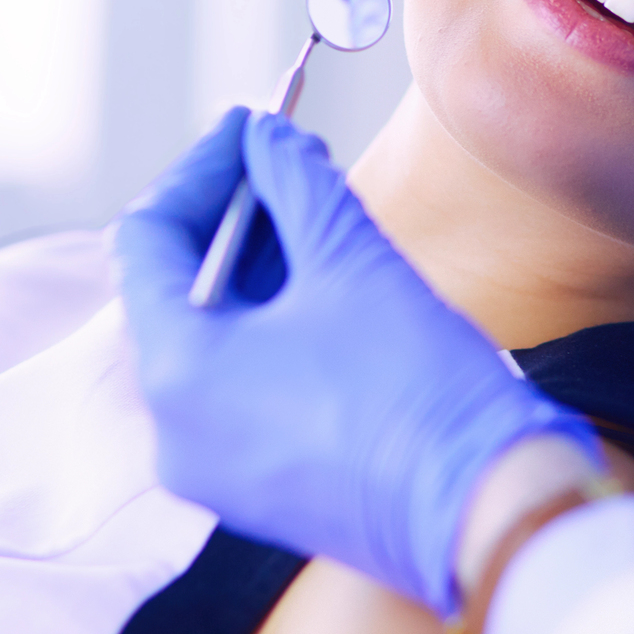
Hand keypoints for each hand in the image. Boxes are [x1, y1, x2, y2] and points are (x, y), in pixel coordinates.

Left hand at [112, 109, 595, 613]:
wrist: (482, 508)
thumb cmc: (416, 387)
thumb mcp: (351, 260)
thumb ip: (295, 182)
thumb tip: (266, 136)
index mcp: (176, 371)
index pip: (150, 239)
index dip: (201, 169)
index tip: (251, 125)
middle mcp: (173, 430)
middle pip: (175, 291)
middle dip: (231, 215)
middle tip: (287, 157)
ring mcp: (213, 468)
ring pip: (211, 341)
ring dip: (256, 269)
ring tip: (316, 212)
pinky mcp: (257, 489)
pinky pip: (239, 389)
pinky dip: (270, 328)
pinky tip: (324, 285)